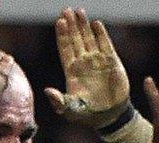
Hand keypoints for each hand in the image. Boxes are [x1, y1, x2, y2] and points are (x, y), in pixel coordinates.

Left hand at [45, 7, 130, 127]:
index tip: (60, 22)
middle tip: (67, 10)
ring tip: (80, 11)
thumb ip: (59, 101)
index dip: (62, 35)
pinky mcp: (111, 62)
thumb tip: (47, 91)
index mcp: (71, 71)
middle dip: (71, 25)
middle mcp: (83, 62)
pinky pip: (105, 45)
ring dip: (84, 25)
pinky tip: (96, 24)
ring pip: (89, 39)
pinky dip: (101, 34)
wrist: (110, 116)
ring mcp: (97, 60)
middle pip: (75, 39)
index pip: (65, 49)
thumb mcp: (71, 110)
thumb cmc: (88, 114)